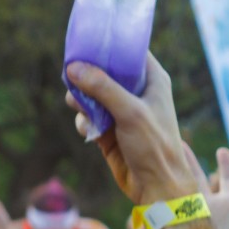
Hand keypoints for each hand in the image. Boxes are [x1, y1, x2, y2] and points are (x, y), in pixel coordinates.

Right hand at [65, 56, 200, 205]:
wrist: (155, 184)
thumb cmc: (154, 144)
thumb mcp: (129, 111)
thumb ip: (102, 88)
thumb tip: (74, 68)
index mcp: (152, 79)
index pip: (129, 52)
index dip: (109, 46)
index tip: (87, 44)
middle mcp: (137, 93)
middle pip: (104, 73)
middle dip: (87, 77)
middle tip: (73, 78)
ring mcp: (121, 112)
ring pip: (92, 97)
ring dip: (81, 101)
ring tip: (78, 107)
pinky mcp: (109, 131)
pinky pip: (88, 119)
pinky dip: (84, 123)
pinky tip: (88, 131)